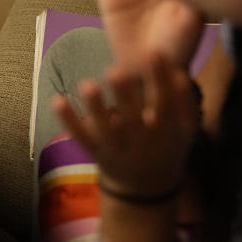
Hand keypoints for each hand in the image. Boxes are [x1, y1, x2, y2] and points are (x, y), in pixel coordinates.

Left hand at [53, 52, 199, 198]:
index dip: (160, 79)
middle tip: (116, 71)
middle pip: (133, 119)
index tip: (153, 52)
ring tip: (86, 84)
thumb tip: (177, 67)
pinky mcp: (96, 153)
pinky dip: (69, 120)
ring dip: (95, 108)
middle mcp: (142, 143)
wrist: (147, 189)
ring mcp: (117, 149)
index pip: (165, 104)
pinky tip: (57, 99)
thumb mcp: (184, 129)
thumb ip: (182, 100)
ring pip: (105, 130)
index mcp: (167, 133)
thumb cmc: (166, 146)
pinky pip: (81, 138)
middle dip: (125, 96)